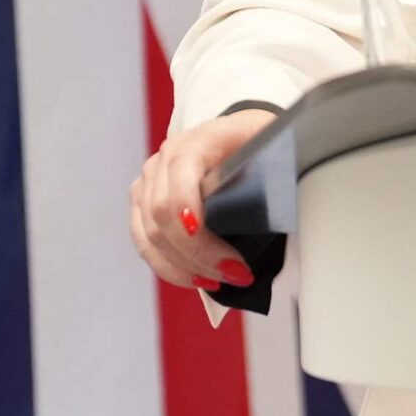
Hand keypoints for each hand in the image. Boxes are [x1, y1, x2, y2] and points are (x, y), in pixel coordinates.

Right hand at [129, 108, 276, 292]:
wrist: (236, 135)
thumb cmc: (253, 145)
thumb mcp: (267, 151)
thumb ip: (267, 175)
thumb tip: (274, 214)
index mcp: (196, 141)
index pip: (180, 175)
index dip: (188, 208)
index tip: (206, 236)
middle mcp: (164, 160)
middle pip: (162, 215)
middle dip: (199, 253)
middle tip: (237, 273)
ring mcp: (148, 183)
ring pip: (151, 236)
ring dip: (186, 267)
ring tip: (221, 281)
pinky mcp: (141, 205)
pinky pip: (145, 245)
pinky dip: (171, 267)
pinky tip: (197, 278)